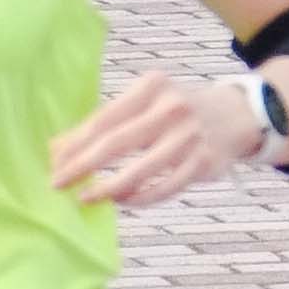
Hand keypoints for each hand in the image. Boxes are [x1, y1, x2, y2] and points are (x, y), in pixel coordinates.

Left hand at [50, 69, 260, 211]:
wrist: (236, 115)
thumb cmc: (176, 111)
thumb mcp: (145, 104)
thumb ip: (106, 124)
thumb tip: (57, 149)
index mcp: (151, 87)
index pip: (104, 118)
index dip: (75, 142)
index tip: (53, 162)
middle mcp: (171, 108)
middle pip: (117, 142)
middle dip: (83, 165)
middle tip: (59, 184)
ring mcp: (189, 136)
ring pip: (141, 170)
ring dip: (109, 188)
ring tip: (86, 198)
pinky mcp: (203, 163)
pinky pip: (165, 188)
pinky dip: (140, 198)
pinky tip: (122, 201)